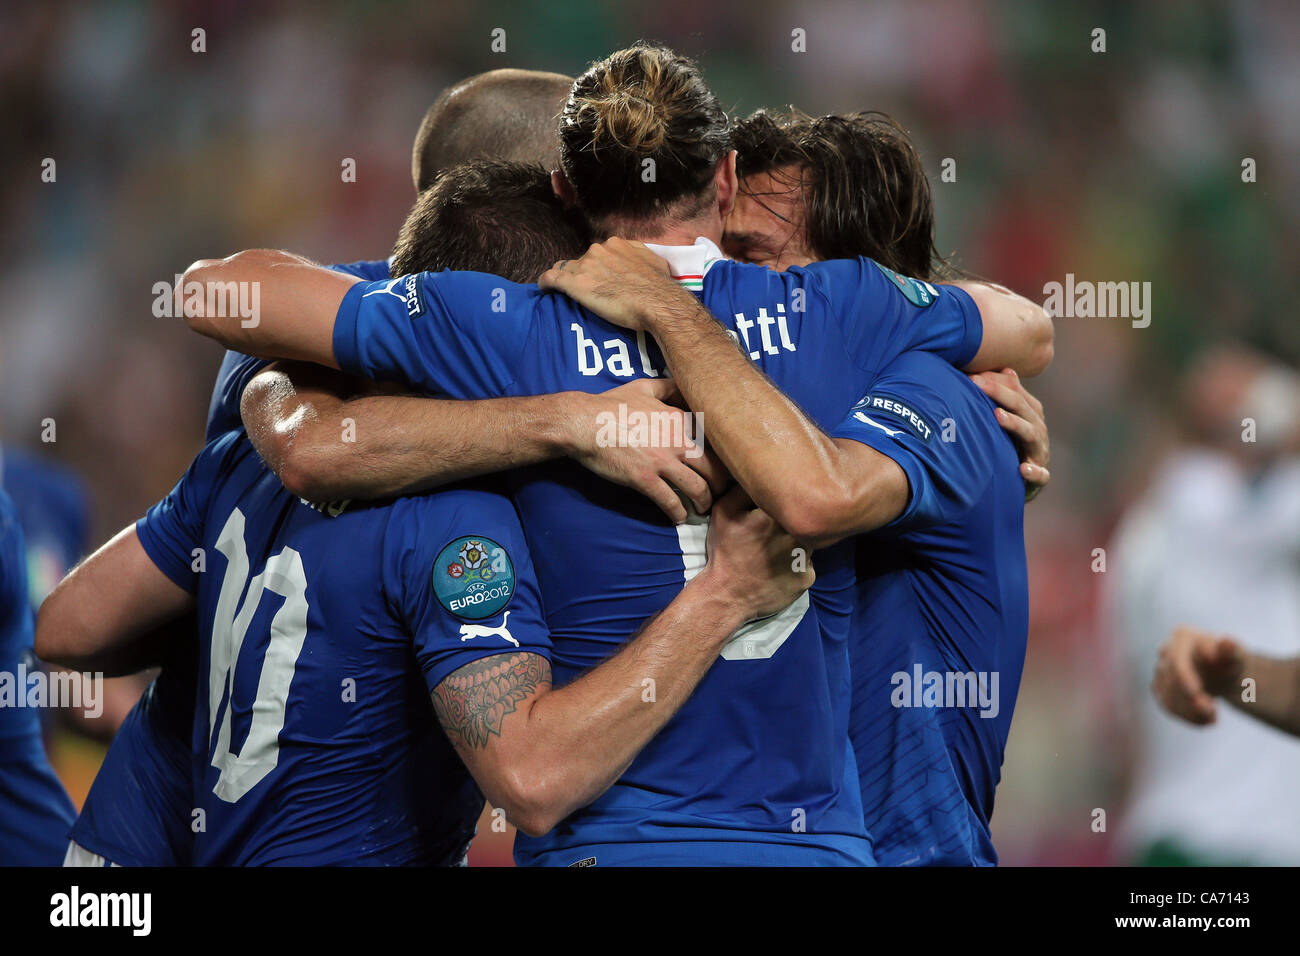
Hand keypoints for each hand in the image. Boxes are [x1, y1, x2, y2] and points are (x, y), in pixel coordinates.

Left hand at [538, 237, 695, 331]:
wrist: (656, 303)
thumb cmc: (659, 286)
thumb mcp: (654, 262)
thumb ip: (640, 256)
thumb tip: (639, 260)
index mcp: (615, 244)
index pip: (597, 254)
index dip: (597, 267)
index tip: (601, 279)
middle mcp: (598, 250)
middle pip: (581, 261)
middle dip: (584, 274)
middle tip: (592, 292)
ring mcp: (584, 266)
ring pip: (565, 269)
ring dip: (567, 279)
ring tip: (569, 294)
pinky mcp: (574, 284)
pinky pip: (550, 279)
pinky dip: (546, 283)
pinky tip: (544, 290)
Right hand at [562, 380, 728, 523]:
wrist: (585, 423)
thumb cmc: (610, 404)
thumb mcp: (644, 387)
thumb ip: (667, 387)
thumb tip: (683, 384)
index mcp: (679, 419)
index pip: (714, 441)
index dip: (722, 456)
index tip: (722, 466)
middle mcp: (677, 441)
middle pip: (714, 468)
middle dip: (720, 484)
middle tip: (719, 493)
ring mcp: (662, 462)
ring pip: (697, 488)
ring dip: (704, 502)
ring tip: (702, 509)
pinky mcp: (645, 479)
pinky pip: (670, 501)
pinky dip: (678, 513)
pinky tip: (678, 518)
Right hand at [699, 485, 814, 622]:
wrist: (726, 595)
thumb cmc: (725, 552)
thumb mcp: (723, 512)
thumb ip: (743, 489)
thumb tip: (762, 474)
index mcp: (776, 516)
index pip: (793, 498)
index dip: (786, 501)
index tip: (776, 509)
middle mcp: (795, 535)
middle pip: (805, 519)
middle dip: (794, 522)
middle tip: (774, 532)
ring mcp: (805, 558)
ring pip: (809, 541)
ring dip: (797, 542)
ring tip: (776, 551)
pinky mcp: (807, 578)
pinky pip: (808, 563)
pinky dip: (797, 564)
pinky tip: (780, 569)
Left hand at [970, 368, 1049, 500]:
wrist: (1024, 482)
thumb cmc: (1011, 446)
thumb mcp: (1010, 421)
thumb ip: (1008, 398)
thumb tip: (1006, 369)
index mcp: (1031, 415)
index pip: (1016, 393)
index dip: (996, 382)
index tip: (972, 374)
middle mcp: (1038, 430)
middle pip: (1022, 408)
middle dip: (1000, 394)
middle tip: (977, 384)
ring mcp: (1040, 453)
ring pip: (1032, 434)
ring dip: (1015, 424)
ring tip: (997, 415)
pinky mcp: (1040, 477)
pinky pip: (1041, 475)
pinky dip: (1034, 472)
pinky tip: (1023, 468)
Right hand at [1152, 626, 1246, 724]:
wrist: (1224, 674)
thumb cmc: (1230, 661)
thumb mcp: (1236, 656)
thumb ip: (1231, 650)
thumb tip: (1226, 642)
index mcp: (1182, 636)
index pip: (1177, 659)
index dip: (1184, 677)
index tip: (1196, 693)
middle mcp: (1165, 651)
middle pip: (1170, 679)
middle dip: (1190, 698)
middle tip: (1212, 711)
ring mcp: (1160, 671)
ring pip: (1168, 695)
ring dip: (1190, 711)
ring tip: (1214, 717)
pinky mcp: (1160, 690)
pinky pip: (1169, 706)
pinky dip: (1187, 717)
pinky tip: (1206, 721)